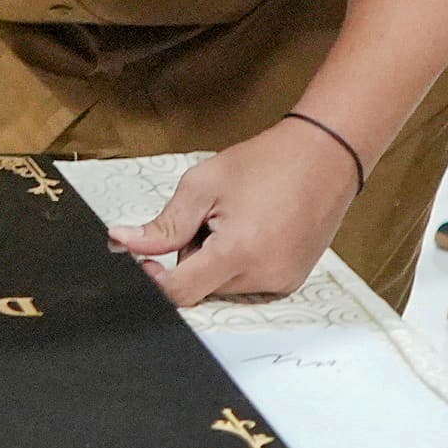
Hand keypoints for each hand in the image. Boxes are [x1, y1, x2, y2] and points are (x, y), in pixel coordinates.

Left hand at [103, 116, 366, 305]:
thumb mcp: (203, 184)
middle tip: (206, 219)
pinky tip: (254, 231)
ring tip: (236, 220)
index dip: (153, 279)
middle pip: (200, 286)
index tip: (144, 259)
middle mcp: (263, 275)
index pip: (179, 292)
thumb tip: (122, 243)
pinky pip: (247, 282)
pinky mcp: (291, 281)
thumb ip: (163, 225)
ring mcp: (282, 281)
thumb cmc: (267, 162)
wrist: (325, 155)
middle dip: (191, 258)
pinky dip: (238, 263)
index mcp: (238, 251)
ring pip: (222, 286)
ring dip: (215, 260)